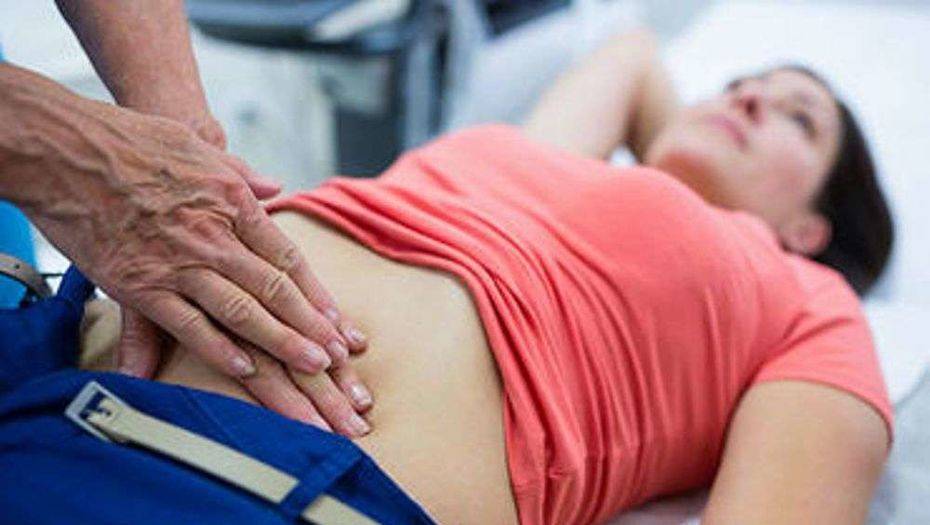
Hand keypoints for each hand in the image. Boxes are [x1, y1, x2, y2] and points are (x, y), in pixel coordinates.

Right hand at [23, 96, 369, 433]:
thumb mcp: (201, 149)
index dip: (315, 294)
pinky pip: (187, 325)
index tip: (337, 321)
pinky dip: (218, 349)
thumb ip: (242, 173)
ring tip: (312, 369)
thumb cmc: (138, 143)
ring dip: (281, 343)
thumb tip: (275, 187)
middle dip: (310, 327)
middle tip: (337, 357)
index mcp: (234, 204)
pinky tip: (246, 370)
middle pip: (274, 290)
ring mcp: (180, 264)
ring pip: (242, 311)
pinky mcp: (142, 286)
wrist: (73, 150)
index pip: (286, 258)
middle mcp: (215, 237)